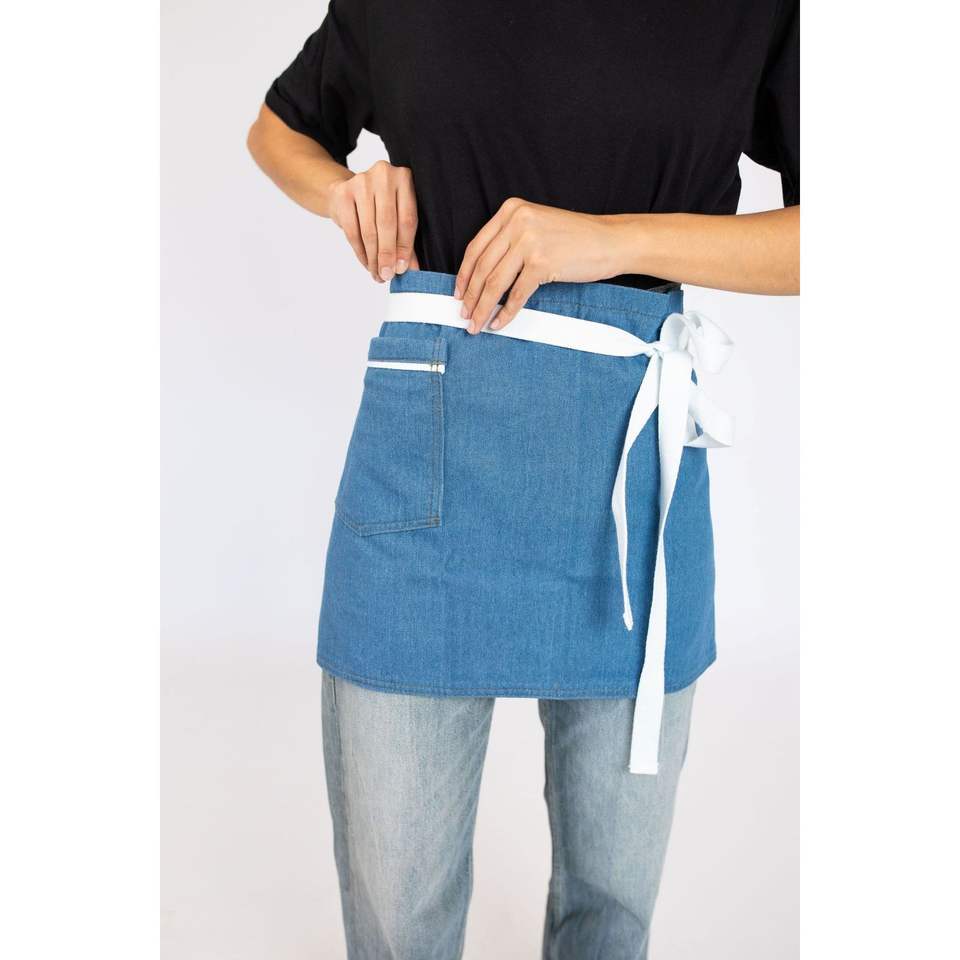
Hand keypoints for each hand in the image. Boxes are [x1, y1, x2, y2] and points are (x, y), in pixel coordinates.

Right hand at [327, 160, 419, 282]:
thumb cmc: (380, 207)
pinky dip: (360, 252)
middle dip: (387, 254)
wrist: (347, 191)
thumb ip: (406, 241)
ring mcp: (361, 181)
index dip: (405, 247)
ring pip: (369, 229)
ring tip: (378, 274)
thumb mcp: (397, 218)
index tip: (402, 269)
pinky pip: (352, 231)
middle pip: (387, 224)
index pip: (407, 219)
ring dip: (373, 257)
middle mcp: (383, 175)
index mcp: (404, 178)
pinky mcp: (343, 193)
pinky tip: (367, 263)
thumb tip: (412, 271)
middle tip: (387, 275)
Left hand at [454, 198, 622, 333]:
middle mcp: (517, 222)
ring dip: (482, 307)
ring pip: (495, 283)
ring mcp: (529, 242)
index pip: (476, 246)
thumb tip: (483, 274)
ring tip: (476, 322)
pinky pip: (516, 294)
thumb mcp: (536, 226)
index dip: (464, 274)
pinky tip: (499, 322)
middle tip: (464, 313)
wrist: (609, 240)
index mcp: (511, 210)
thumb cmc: (576, 238)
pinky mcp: (542, 263)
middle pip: (483, 267)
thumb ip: (510, 241)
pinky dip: (506, 312)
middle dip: (470, 295)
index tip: (458, 291)